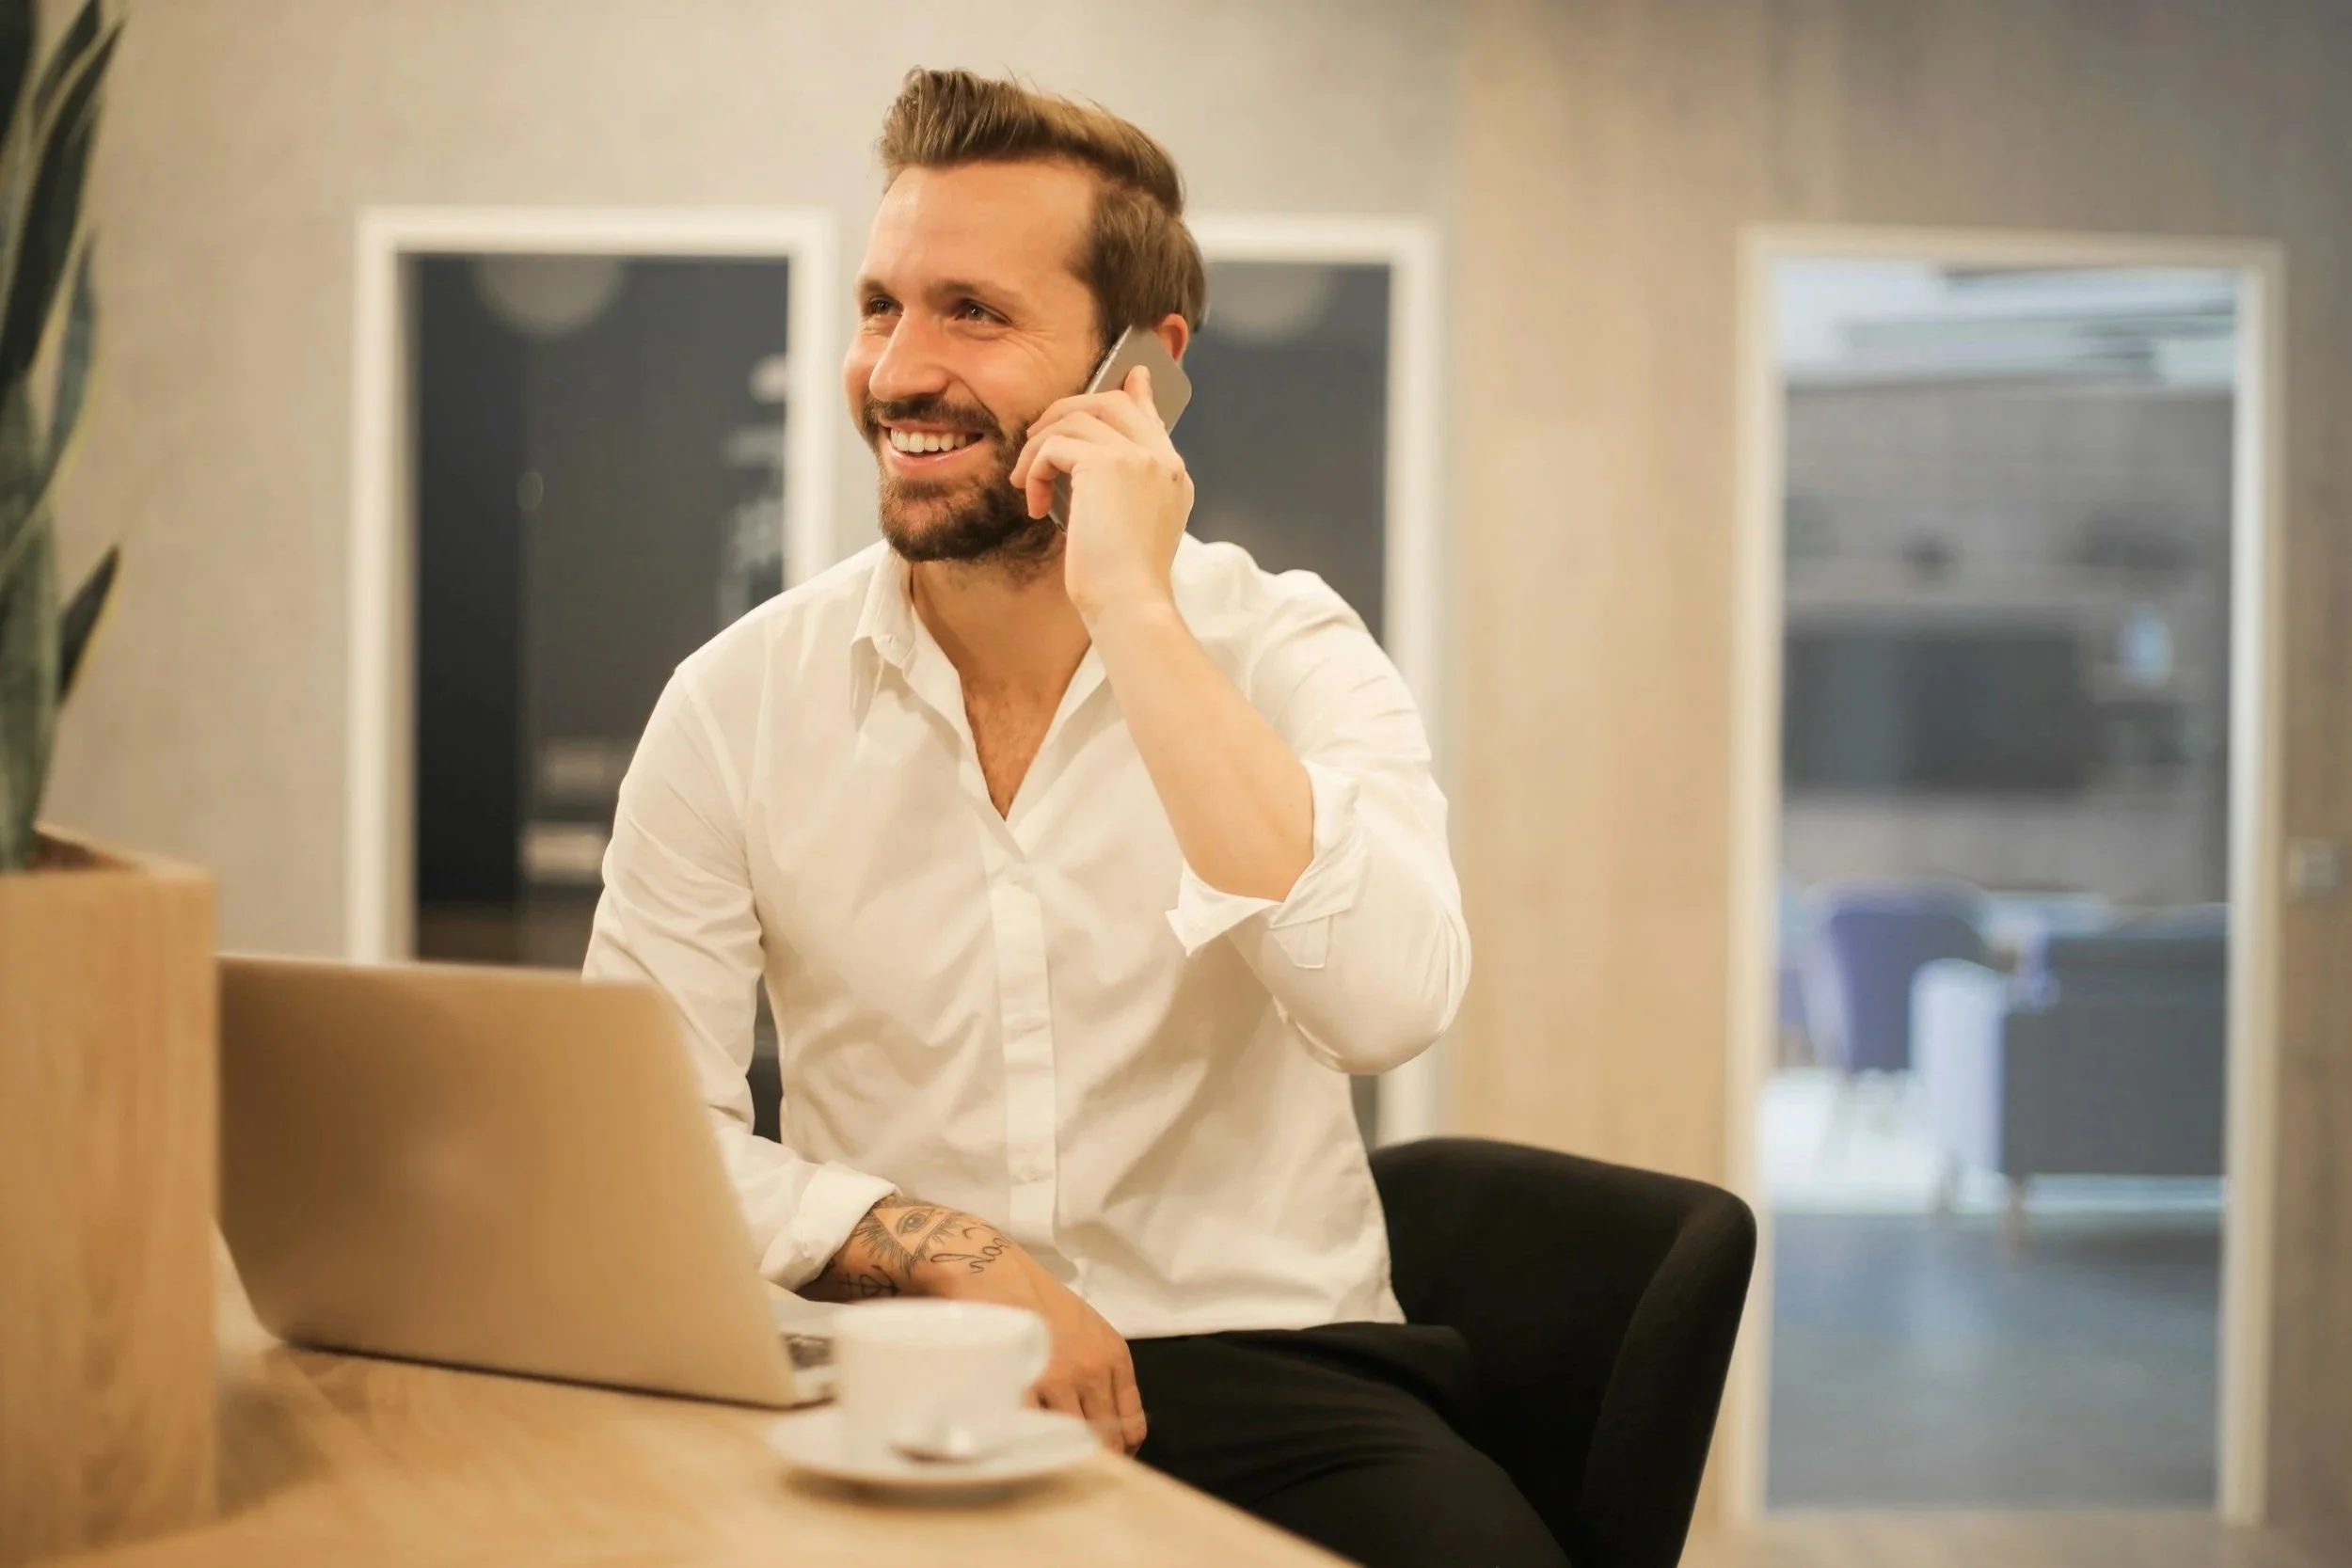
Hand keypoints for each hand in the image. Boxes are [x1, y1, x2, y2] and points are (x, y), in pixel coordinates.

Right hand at [805, 1198, 1147, 1454]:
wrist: (987, 1268)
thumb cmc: (1033, 1298)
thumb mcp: (1085, 1328)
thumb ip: (1099, 1372)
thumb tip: (1105, 1427)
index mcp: (1112, 1355)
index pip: (1131, 1427)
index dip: (1117, 1451)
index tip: (1101, 1458)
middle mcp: (1092, 1368)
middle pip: (1104, 1440)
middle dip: (1089, 1456)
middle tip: (1068, 1460)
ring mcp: (1057, 1377)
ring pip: (1069, 1439)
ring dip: (1056, 1450)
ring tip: (1041, 1452)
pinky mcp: (1022, 1380)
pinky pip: (1034, 1431)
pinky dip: (1029, 1441)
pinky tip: (1020, 1441)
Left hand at [1008, 366, 1192, 626]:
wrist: (1130, 603)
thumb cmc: (1124, 582)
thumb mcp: (1130, 528)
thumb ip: (1122, 489)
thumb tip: (1086, 466)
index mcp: (1173, 474)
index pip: (1150, 416)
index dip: (1136, 392)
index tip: (1131, 376)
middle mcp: (1162, 458)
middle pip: (1111, 402)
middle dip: (1066, 412)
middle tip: (1037, 440)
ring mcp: (1138, 456)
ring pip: (1075, 418)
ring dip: (1040, 446)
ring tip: (1027, 481)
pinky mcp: (1107, 463)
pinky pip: (1055, 444)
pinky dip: (1035, 468)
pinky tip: (1034, 502)